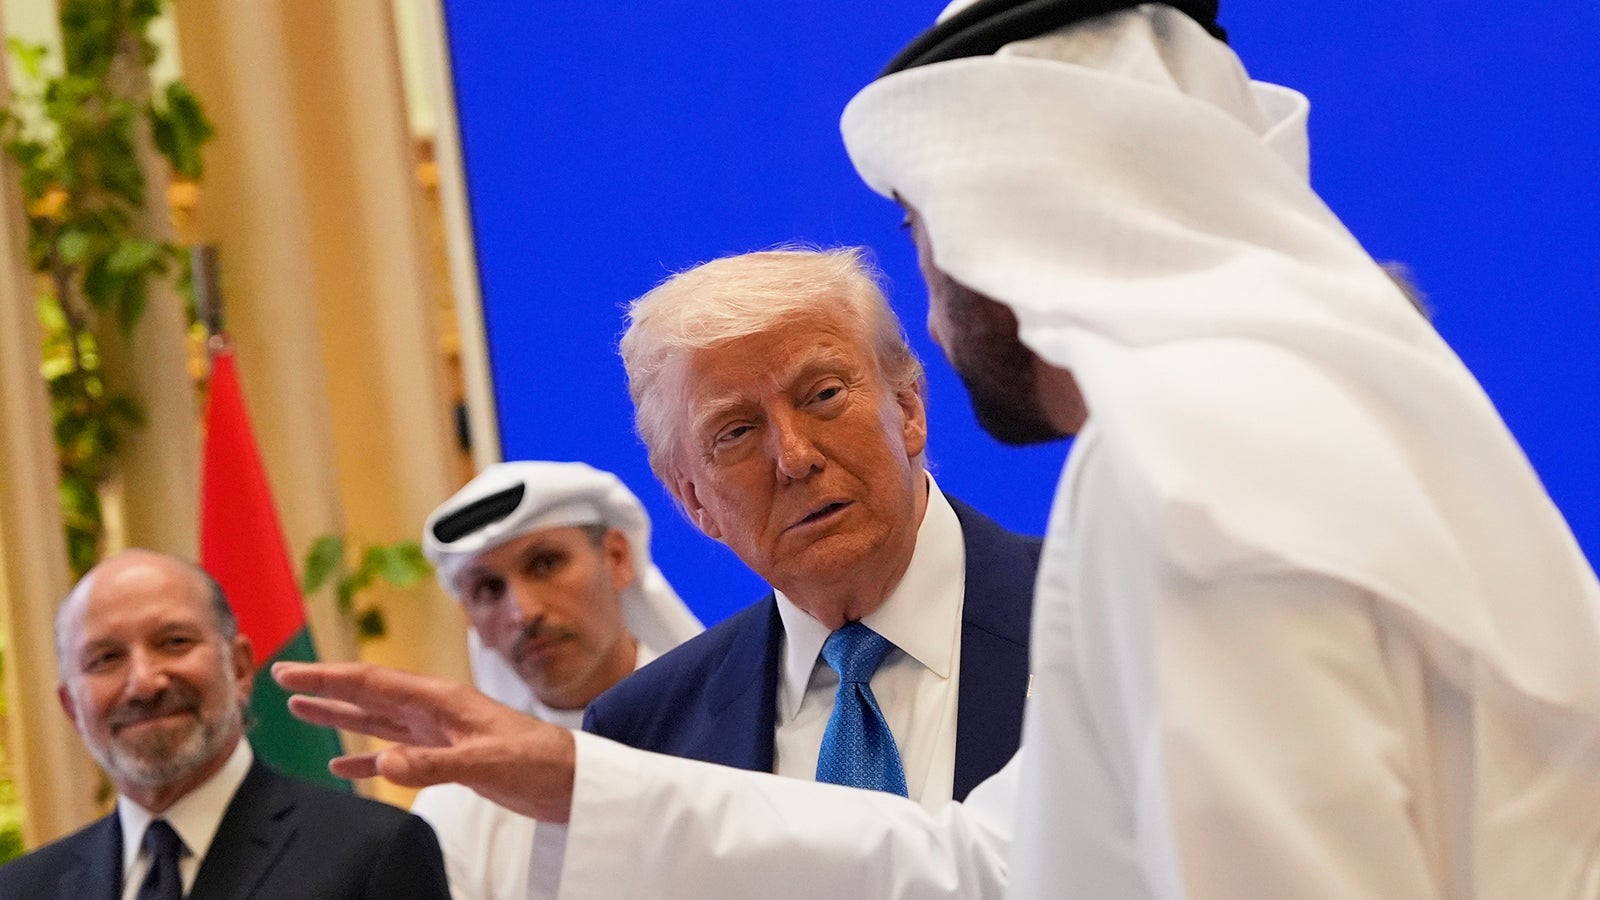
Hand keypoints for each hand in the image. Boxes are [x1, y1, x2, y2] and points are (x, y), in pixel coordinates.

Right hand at [273, 660, 575, 821]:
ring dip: (341, 718)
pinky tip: (345, 767)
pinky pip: (398, 756)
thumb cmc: (540, 760)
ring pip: (378, 722)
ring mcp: (440, 734)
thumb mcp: (486, 761)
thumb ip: (434, 763)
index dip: (329, 677)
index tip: (291, 672)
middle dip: (325, 689)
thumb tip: (382, 763)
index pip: (374, 683)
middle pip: (368, 696)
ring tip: (302, 711)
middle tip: (283, 682)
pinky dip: (369, 761)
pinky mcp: (449, 758)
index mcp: (442, 699)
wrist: (572, 780)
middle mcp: (436, 711)